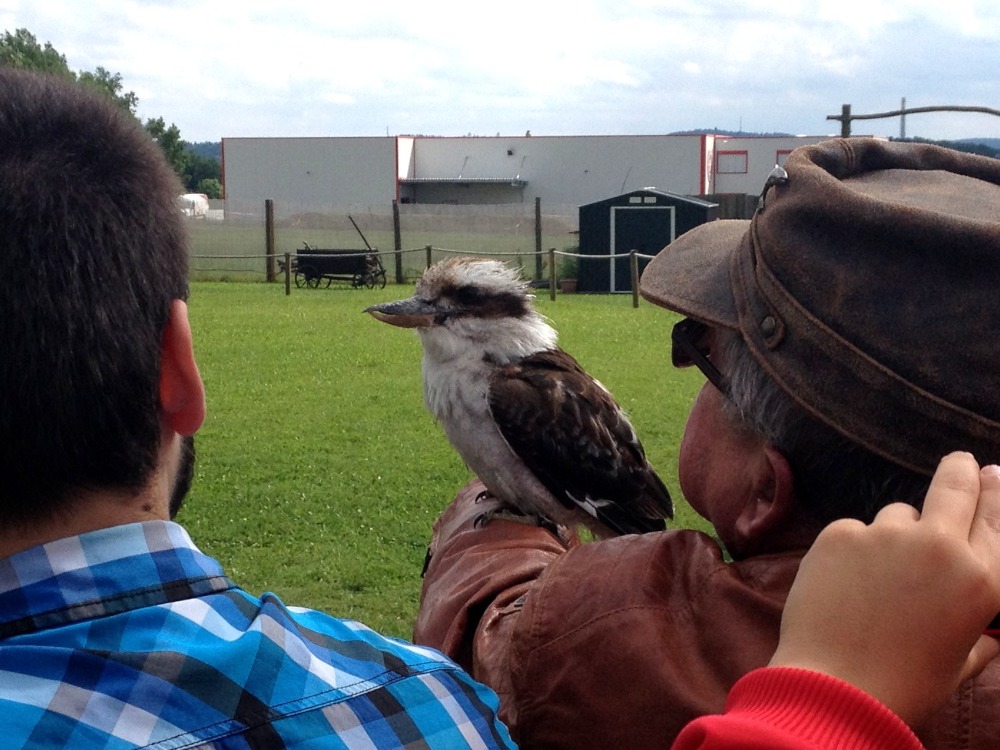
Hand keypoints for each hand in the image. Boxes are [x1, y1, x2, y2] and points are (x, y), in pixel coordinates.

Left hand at [770, 451, 999, 726]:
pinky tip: (843, 586)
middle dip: (960, 472)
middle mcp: (941, 549)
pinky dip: (851, 550)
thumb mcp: (962, 659)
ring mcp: (888, 535)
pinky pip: (854, 530)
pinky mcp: (842, 532)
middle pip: (956, 488)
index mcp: (982, 582)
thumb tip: (989, 617)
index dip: (994, 494)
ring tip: (875, 584)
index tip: (992, 472)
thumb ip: (983, 629)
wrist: (835, 687)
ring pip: (897, 515)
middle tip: (960, 462)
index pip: (995, 521)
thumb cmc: (905, 683)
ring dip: (893, 535)